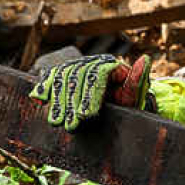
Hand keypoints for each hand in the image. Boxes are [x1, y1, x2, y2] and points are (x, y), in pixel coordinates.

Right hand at [29, 54, 152, 130]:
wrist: (119, 102)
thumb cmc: (128, 99)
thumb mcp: (135, 93)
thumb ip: (137, 79)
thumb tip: (145, 59)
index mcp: (110, 65)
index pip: (96, 76)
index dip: (90, 96)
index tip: (87, 116)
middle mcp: (92, 62)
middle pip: (76, 79)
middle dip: (72, 104)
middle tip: (71, 125)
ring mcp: (77, 66)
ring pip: (62, 79)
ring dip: (58, 101)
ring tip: (57, 122)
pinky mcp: (66, 73)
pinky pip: (52, 77)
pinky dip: (44, 87)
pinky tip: (39, 99)